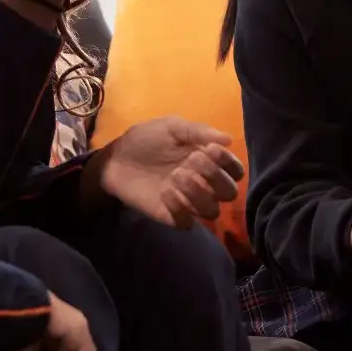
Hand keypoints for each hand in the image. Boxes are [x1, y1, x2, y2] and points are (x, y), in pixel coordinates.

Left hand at [94, 117, 244, 227]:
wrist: (115, 158)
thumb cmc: (146, 140)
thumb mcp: (171, 127)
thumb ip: (198, 131)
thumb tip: (228, 139)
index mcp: (208, 162)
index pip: (235, 170)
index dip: (229, 163)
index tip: (211, 150)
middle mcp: (203, 184)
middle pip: (229, 193)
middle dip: (215, 177)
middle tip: (192, 161)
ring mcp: (187, 202)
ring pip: (212, 211)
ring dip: (199, 193)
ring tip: (176, 176)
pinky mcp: (170, 215)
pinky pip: (186, 223)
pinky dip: (180, 209)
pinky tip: (166, 192)